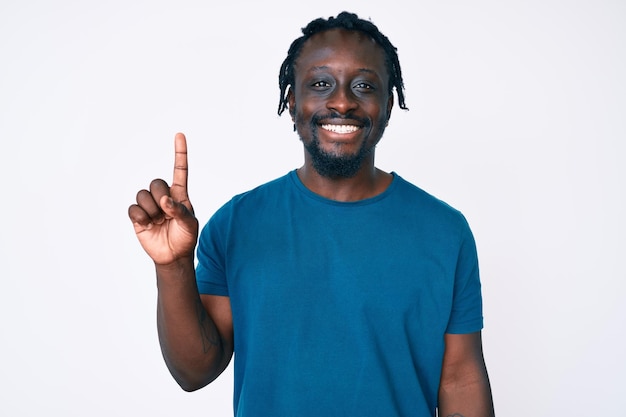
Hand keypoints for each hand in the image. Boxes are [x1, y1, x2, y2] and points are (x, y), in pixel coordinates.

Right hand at [128, 133, 198, 264]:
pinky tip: (148, 225)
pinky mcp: (138, 216)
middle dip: (160, 197)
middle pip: (156, 182)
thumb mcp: (190, 224)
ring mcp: (150, 205)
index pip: (180, 170)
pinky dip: (140, 217)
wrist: (173, 256)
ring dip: (151, 209)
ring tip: (158, 221)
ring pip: (142, 194)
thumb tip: (165, 200)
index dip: (180, 153)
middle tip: (166, 213)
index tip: (179, 135)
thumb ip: (180, 210)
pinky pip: (133, 208)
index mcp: (180, 194)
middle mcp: (164, 196)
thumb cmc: (186, 237)